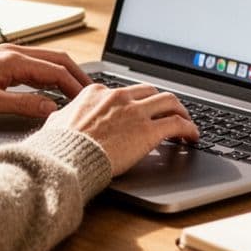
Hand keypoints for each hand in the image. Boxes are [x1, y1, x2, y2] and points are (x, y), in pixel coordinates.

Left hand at [0, 45, 93, 118]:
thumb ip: (22, 104)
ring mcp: (9, 56)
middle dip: (77, 76)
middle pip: (57, 60)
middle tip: (92, 94)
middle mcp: (14, 53)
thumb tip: (51, 108)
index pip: (56, 70)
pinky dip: (52, 74)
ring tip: (79, 91)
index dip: (75, 86)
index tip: (88, 99)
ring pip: (48, 61)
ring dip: (66, 74)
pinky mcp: (4, 62)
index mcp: (13, 60)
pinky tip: (55, 87)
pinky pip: (37, 65)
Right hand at [42, 83, 199, 175]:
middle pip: (150, 91)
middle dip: (162, 101)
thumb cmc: (58, 146)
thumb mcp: (56, 123)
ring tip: (186, 122)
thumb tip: (60, 120)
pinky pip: (177, 123)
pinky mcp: (148, 131)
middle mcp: (118, 97)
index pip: (124, 91)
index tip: (140, 111)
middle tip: (169, 113)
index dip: (136, 101)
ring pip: (170, 101)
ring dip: (181, 111)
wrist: (66, 159)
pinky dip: (189, 128)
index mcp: (97, 92)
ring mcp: (135, 112)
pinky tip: (193, 137)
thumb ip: (64, 118)